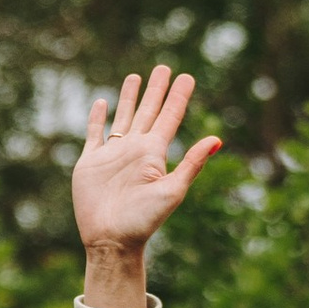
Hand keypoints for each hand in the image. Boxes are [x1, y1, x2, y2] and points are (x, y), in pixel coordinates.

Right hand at [73, 66, 221, 306]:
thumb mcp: (172, 190)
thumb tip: (217, 139)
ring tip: (135, 77)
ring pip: (123, 116)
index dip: (178, 97)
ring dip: (129, 97)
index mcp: (155, 153)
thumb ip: (192, 163)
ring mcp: (113, 154)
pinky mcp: (91, 162)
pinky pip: (94, 134)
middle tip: (164, 68)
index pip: (169, 117)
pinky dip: (97, 118)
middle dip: (156, 90)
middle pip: (148, 111)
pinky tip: (102, 103)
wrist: (111, 240)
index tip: (187, 76)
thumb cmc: (143, 220)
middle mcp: (135, 149)